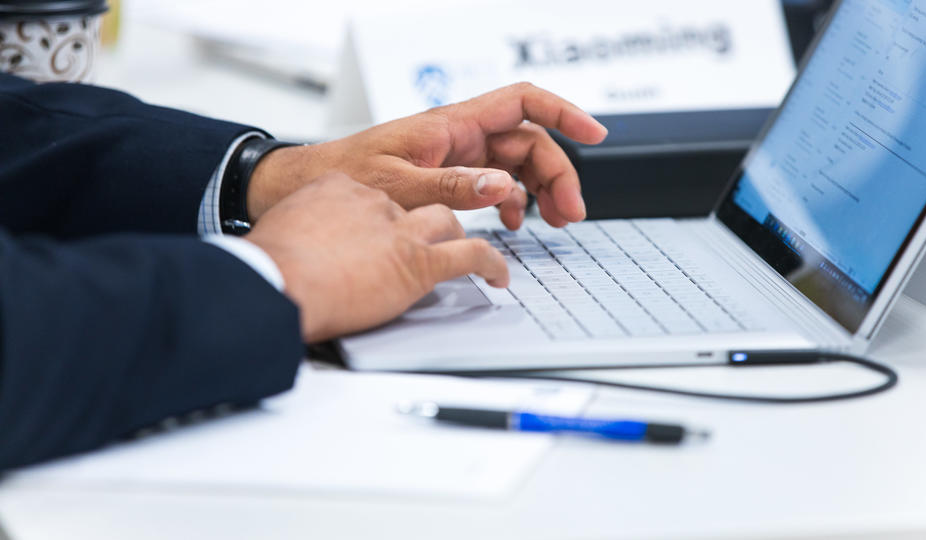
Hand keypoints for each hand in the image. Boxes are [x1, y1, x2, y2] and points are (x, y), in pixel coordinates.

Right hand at [245, 173, 507, 341]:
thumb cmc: (270, 264)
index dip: (384, 216)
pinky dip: (490, 265)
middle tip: (425, 243)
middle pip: (416, 204)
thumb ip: (304, 229)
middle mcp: (375, 201)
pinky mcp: (419, 260)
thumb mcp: (285, 227)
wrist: (275, 280)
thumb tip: (295, 247)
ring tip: (467, 256)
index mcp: (340, 188)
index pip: (376, 195)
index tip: (382, 231)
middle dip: (424, 225)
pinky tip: (498, 276)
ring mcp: (400, 229)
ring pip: (447, 222)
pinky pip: (470, 256)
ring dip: (459, 239)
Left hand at [247, 83, 607, 229]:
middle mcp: (460, 136)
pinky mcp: (451, 177)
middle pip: (528, 142)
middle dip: (558, 174)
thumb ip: (451, 185)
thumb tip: (500, 185)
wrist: (312, 185)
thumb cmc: (345, 174)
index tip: (594, 133)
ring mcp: (458, 156)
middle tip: (571, 211)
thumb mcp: (397, 183)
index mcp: (452, 125)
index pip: (520, 101)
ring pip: (517, 165)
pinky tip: (516, 223)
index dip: (562, 111)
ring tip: (556, 222)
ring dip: (542, 191)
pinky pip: (496, 184)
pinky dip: (513, 202)